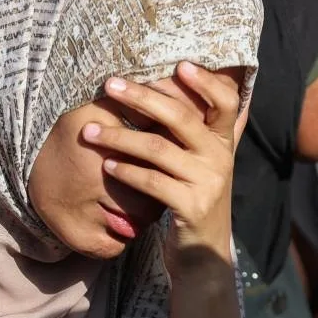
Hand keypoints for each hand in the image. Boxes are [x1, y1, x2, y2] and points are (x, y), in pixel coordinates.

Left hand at [81, 62, 244, 261]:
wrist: (204, 253)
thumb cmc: (195, 199)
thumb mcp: (204, 163)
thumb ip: (202, 130)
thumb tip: (194, 88)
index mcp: (224, 142)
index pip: (227, 101)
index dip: (206, 82)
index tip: (178, 64)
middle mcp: (220, 158)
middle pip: (182, 117)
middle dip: (142, 97)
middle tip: (110, 85)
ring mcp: (208, 183)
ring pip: (159, 149)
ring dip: (120, 137)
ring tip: (90, 132)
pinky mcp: (192, 207)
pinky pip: (152, 183)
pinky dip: (126, 172)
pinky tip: (107, 166)